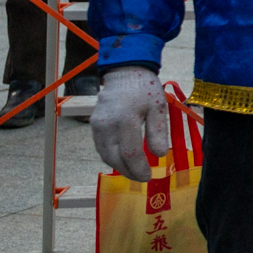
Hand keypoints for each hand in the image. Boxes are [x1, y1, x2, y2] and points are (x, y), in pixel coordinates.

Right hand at [90, 66, 168, 180]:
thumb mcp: (158, 107)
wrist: (124, 73)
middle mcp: (107, 125)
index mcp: (125, 120)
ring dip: (119, 166)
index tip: (148, 177)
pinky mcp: (93, 125)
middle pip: (114, 158)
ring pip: (105, 155)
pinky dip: (111, 156)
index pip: (130, 153)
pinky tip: (123, 159)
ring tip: (134, 172)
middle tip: (142, 178)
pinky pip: (101, 147)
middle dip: (128, 172)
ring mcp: (97, 126)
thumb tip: (160, 155)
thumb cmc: (144, 89)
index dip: (138, 168)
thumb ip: (158, 132)